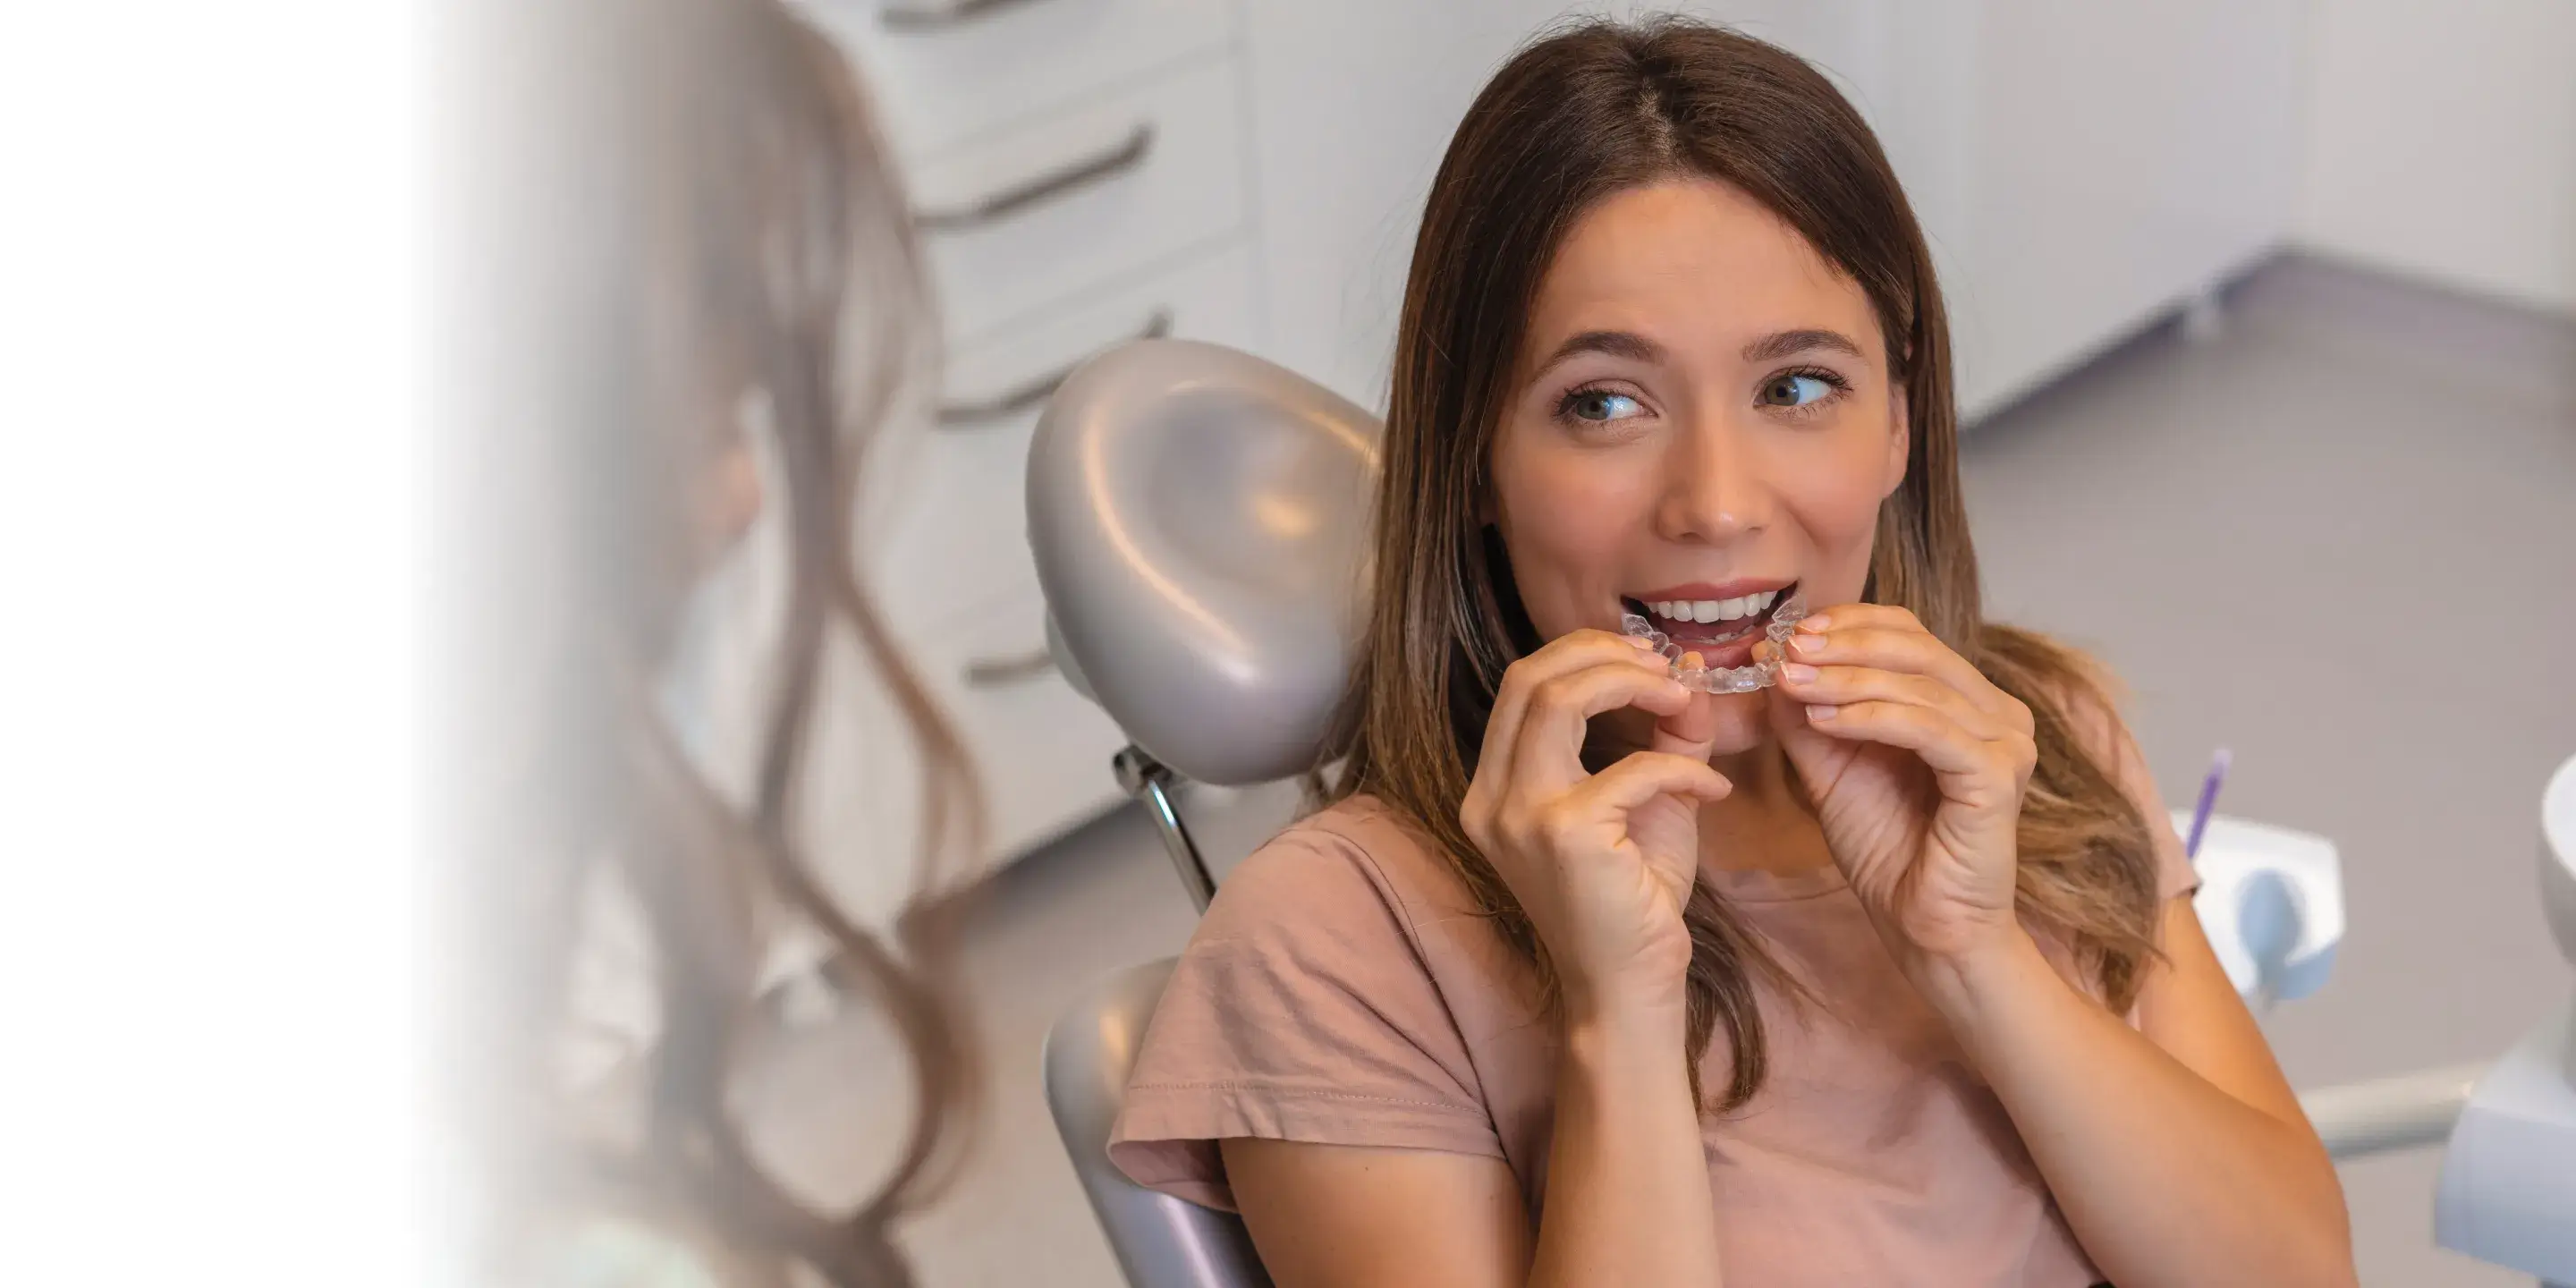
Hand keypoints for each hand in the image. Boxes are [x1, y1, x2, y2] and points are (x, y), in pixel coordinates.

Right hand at [1459, 630, 1731, 1018]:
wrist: (1628, 988)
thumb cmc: (1632, 902)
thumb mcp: (1647, 804)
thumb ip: (1664, 738)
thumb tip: (1689, 674)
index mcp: (1496, 788)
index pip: (1522, 685)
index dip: (1585, 655)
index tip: (1646, 660)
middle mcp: (1491, 798)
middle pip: (1530, 677)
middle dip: (1604, 653)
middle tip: (1665, 666)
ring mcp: (1519, 816)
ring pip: (1559, 699)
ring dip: (1631, 683)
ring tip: (1683, 697)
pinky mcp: (1564, 835)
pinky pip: (1634, 768)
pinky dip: (1683, 767)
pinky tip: (1714, 789)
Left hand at [1765, 604, 2036, 975]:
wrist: (1923, 926)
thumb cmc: (1887, 849)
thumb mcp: (1831, 768)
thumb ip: (1807, 715)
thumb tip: (1773, 659)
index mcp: (1966, 701)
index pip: (1911, 633)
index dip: (1850, 623)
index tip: (1789, 634)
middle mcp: (1998, 713)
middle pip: (1918, 647)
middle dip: (1843, 645)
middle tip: (1787, 651)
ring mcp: (2007, 742)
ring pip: (1920, 685)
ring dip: (1846, 679)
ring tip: (1791, 682)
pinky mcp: (1999, 775)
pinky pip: (1929, 728)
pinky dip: (1871, 716)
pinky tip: (1824, 720)